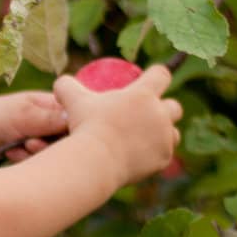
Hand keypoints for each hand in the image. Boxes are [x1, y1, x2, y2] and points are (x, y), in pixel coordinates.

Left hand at [0, 90, 70, 163]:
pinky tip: (12, 154)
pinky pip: (43, 168)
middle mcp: (58, 123)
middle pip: (71, 143)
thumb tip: (76, 119)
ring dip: (35, 155)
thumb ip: (49, 118)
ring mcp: (49, 141)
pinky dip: (27, 162)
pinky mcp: (39, 158)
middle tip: (29, 144)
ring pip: (57, 158)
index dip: (68, 134)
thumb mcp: (23, 114)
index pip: (80, 122)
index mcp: (59, 105)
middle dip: (48, 147)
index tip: (45, 137)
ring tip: (18, 146)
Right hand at [52, 64, 182, 188]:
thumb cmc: (86, 127)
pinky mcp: (163, 158)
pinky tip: (143, 157)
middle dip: (165, 109)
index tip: (151, 78)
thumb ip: (67, 86)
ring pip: (174, 133)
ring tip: (148, 139)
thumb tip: (61, 82)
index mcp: (144, 94)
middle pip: (175, 107)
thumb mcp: (73, 102)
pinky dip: (155, 156)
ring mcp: (164, 137)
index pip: (162, 75)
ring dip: (164, 134)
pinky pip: (165, 154)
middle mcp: (160, 114)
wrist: (95, 162)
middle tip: (149, 116)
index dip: (158, 75)